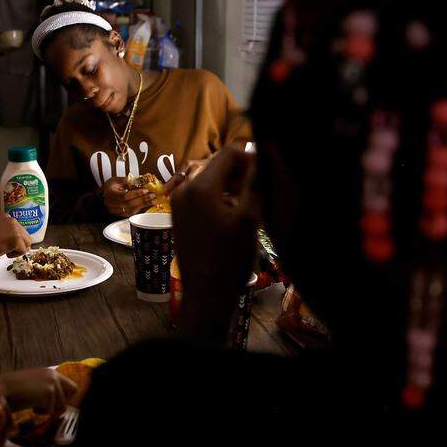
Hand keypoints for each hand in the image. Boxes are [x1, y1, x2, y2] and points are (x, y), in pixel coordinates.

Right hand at [0, 214, 31, 255]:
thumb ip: (2, 230)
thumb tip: (10, 238)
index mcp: (5, 217)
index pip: (18, 229)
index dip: (13, 238)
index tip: (5, 243)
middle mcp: (12, 220)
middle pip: (25, 235)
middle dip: (18, 244)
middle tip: (6, 249)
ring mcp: (15, 229)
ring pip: (27, 242)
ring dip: (18, 249)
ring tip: (5, 251)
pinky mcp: (16, 239)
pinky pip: (23, 251)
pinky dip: (15, 255)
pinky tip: (5, 253)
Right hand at [0, 368, 77, 415]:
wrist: (0, 390)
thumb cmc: (11, 390)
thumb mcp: (31, 386)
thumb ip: (44, 390)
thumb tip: (55, 404)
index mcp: (48, 372)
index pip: (69, 384)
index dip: (64, 397)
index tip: (57, 405)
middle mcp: (53, 375)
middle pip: (73, 391)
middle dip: (63, 402)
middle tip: (50, 408)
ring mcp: (52, 383)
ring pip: (62, 405)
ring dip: (49, 410)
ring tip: (34, 406)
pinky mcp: (49, 392)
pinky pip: (51, 410)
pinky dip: (41, 413)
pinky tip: (30, 407)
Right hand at [102, 176, 154, 217]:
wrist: (102, 199)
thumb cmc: (109, 188)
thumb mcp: (115, 180)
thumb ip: (125, 180)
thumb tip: (135, 181)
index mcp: (111, 194)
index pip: (125, 195)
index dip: (136, 194)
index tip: (145, 190)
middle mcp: (113, 204)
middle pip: (130, 203)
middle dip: (143, 199)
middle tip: (153, 195)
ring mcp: (117, 211)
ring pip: (132, 209)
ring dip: (144, 205)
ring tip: (153, 200)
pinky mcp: (121, 214)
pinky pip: (132, 213)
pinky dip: (141, 209)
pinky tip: (148, 204)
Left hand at [170, 147, 258, 341]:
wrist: (206, 295)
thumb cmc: (230, 259)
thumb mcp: (250, 219)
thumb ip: (256, 182)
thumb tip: (264, 152)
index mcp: (200, 187)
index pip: (229, 153)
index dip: (252, 159)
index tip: (267, 178)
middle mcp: (184, 189)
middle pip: (218, 164)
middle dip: (242, 172)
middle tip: (261, 194)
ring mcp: (179, 202)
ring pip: (210, 178)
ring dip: (232, 184)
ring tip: (250, 204)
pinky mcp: (180, 214)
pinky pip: (202, 193)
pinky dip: (220, 196)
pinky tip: (234, 213)